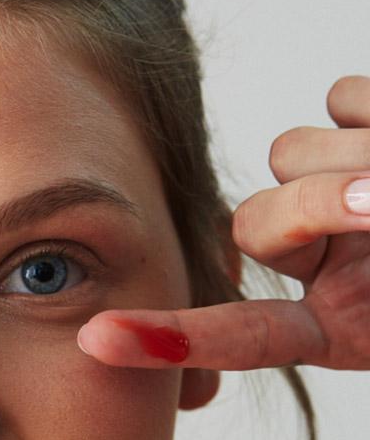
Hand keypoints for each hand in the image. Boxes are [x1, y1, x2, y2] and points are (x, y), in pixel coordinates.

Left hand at [76, 75, 369, 371]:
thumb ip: (355, 239)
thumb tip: (353, 194)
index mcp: (337, 324)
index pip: (243, 335)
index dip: (170, 339)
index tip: (95, 341)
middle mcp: (319, 260)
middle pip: (253, 221)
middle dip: (314, 204)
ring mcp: (329, 191)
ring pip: (287, 152)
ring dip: (349, 155)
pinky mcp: (351, 121)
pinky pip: (339, 99)